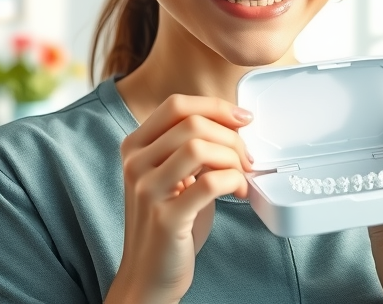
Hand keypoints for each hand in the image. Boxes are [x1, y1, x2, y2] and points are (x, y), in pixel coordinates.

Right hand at [105, 95, 253, 303]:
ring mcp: (146, 191)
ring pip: (199, 147)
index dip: (215, 106)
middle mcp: (135, 164)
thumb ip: (190, 147)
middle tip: (247, 158)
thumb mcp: (173, 176)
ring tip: (242, 177)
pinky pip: (210, 182)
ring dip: (233, 159)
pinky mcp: (165, 218)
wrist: (148, 276)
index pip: (176, 105)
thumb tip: (235, 124)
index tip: (243, 119)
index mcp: (134, 147)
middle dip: (231, 137)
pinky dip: (234, 181)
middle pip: (192, 123)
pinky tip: (239, 192)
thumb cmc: (169, 223)